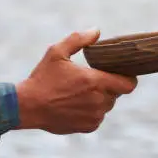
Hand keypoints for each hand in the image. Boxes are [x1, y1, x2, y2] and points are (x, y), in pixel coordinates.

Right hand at [15, 29, 137, 133]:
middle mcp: (98, 101)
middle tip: (92, 80)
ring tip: (81, 92)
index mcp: (95, 82)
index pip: (129, 84)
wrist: (28, 107)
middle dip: (109, 86)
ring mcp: (94, 116)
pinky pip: (98, 117)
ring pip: (107, 106)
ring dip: (100, 99)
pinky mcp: (88, 127)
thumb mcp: (57, 52)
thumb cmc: (42, 78)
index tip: (121, 73)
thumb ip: (79, 39)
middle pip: (117, 94)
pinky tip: (75, 105)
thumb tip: (97, 31)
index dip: (128, 78)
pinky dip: (91, 112)